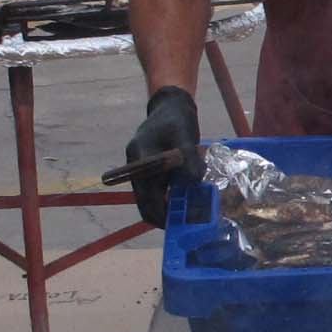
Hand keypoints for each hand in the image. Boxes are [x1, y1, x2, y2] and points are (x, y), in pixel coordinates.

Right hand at [126, 85, 199, 228]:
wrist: (170, 107)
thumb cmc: (177, 119)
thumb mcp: (185, 136)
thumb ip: (189, 158)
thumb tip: (195, 181)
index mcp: (140, 158)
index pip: (146, 194)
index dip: (159, 212)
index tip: (174, 224)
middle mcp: (136, 167)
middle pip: (144, 201)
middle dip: (162, 215)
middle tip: (183, 224)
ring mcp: (141, 170)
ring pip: (150, 198)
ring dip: (166, 208)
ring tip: (187, 215)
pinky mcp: (150, 171)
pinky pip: (156, 190)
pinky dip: (168, 198)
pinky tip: (185, 201)